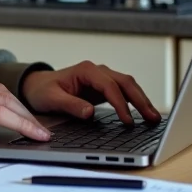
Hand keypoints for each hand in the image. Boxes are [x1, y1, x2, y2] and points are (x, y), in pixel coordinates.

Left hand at [20, 61, 161, 125]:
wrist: (37, 86)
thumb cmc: (43, 90)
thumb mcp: (52, 99)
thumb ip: (70, 105)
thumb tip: (89, 112)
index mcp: (86, 70)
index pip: (109, 86)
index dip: (121, 104)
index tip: (128, 121)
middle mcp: (97, 71)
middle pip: (125, 82)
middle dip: (140, 100)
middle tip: (152, 118)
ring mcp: (102, 78)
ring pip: (128, 86)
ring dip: (142, 100)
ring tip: (154, 118)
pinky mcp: (104, 87)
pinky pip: (124, 92)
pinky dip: (135, 101)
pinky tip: (144, 114)